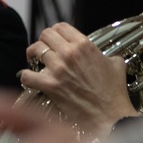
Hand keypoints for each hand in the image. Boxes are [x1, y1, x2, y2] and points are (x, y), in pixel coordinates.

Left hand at [18, 23, 137, 137]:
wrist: (109, 115)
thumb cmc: (113, 93)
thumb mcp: (116, 65)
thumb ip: (107, 56)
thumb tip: (105, 57)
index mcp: (84, 45)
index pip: (61, 26)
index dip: (55, 31)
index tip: (54, 38)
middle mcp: (69, 53)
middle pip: (45, 35)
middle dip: (43, 41)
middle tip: (44, 49)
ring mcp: (58, 69)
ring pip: (35, 50)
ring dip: (33, 55)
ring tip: (35, 61)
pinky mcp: (50, 85)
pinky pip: (27, 75)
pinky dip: (26, 76)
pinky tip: (30, 78)